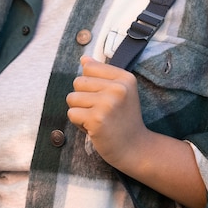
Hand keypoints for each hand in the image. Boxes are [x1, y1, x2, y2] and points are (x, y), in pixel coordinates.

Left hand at [66, 55, 148, 169]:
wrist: (135, 148)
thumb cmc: (124, 119)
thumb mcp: (120, 91)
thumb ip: (102, 73)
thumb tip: (84, 59)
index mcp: (124, 77)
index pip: (89, 67)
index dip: (90, 83)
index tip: (104, 97)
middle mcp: (118, 88)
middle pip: (78, 82)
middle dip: (83, 97)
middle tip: (100, 111)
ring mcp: (107, 104)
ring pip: (72, 98)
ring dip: (79, 111)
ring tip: (96, 119)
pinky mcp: (97, 120)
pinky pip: (72, 113)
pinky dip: (78, 123)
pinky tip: (94, 128)